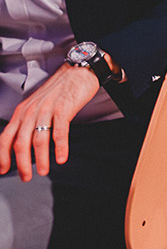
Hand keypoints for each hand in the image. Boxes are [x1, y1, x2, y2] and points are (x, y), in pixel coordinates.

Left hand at [0, 65, 100, 179]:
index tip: (4, 170)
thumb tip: (23, 143)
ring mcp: (47, 110)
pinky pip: (60, 132)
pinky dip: (60, 148)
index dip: (2, 156)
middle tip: (26, 177)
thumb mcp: (36, 105)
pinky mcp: (64, 109)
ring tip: (43, 171)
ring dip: (40, 159)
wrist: (78, 71)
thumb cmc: (59, 90)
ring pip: (38, 140)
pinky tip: (61, 158)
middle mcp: (31, 111)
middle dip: (21, 163)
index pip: (5, 138)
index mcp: (22, 112)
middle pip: (20, 143)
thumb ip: (28, 122)